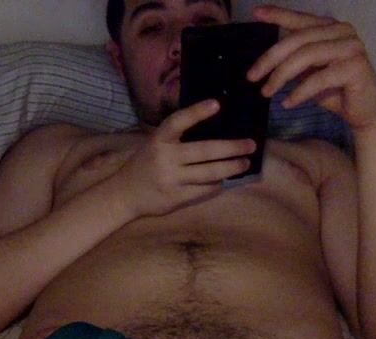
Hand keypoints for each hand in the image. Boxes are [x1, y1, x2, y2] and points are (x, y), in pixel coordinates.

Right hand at [111, 99, 254, 217]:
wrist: (124, 193)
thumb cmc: (146, 164)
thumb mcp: (155, 145)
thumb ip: (177, 138)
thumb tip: (215, 130)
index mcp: (159, 140)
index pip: (178, 121)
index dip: (197, 112)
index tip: (217, 104)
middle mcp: (165, 158)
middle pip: (204, 151)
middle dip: (231, 148)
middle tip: (250, 145)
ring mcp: (171, 179)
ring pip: (209, 173)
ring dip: (231, 167)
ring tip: (244, 163)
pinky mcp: (176, 197)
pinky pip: (204, 190)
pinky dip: (216, 184)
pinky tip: (224, 179)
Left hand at [248, 5, 375, 131]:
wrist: (365, 112)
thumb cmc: (335, 91)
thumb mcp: (309, 72)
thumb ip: (294, 59)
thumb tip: (265, 59)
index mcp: (330, 28)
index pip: (300, 19)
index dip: (278, 15)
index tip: (256, 13)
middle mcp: (343, 31)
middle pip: (298, 40)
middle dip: (270, 59)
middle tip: (251, 77)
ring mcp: (351, 47)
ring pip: (306, 56)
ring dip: (281, 76)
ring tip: (266, 92)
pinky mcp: (356, 66)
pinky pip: (319, 78)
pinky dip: (299, 92)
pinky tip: (287, 103)